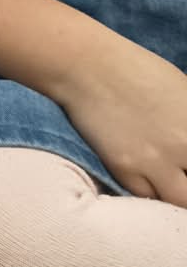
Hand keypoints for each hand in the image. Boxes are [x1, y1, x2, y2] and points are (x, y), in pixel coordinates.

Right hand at [58, 40, 186, 204]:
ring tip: (172, 183)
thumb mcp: (184, 91)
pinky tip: (149, 182)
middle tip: (183, 173)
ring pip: (182, 201)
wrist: (88, 65)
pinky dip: (151, 192)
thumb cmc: (137, 69)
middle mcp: (184, 144)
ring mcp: (155, 161)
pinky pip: (147, 197)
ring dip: (180, 195)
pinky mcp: (126, 169)